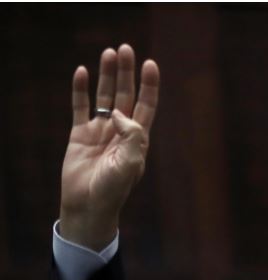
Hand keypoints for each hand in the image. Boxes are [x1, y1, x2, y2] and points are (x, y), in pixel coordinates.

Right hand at [59, 44, 159, 249]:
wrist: (88, 205)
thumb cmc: (113, 189)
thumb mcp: (131, 163)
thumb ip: (132, 136)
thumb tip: (119, 113)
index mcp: (138, 139)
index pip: (146, 105)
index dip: (149, 85)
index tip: (150, 64)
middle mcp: (121, 132)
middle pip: (126, 95)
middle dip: (127, 73)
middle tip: (126, 49)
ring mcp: (100, 131)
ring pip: (104, 97)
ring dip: (107, 76)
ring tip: (109, 53)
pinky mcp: (79, 134)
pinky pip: (80, 107)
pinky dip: (80, 90)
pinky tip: (81, 72)